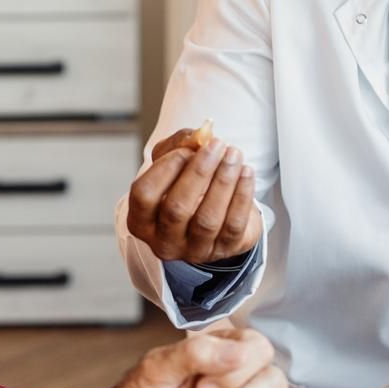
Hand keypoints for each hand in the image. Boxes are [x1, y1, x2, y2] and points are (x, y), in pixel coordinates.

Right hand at [125, 130, 261, 262]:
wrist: (214, 212)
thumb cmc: (186, 184)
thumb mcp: (174, 161)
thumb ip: (180, 144)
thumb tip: (199, 136)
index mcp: (141, 221)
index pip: (144, 195)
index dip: (165, 169)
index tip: (186, 150)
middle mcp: (164, 241)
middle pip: (176, 208)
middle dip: (199, 172)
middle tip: (216, 145)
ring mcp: (194, 251)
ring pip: (207, 219)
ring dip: (223, 182)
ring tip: (234, 155)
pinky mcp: (224, 250)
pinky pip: (234, 225)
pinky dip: (242, 195)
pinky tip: (246, 172)